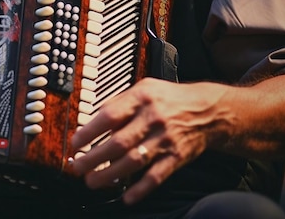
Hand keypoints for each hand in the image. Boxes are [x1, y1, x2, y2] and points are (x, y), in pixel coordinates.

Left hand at [70, 77, 232, 204]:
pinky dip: (141, 188)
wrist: (209, 111)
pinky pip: (157, 176)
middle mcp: (153, 119)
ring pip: (134, 161)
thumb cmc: (169, 99)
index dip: (89, 131)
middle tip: (78, 167)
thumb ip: (119, 102)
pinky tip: (127, 197)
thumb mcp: (144, 88)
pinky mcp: (177, 157)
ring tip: (92, 182)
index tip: (75, 143)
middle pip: (118, 142)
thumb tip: (93, 121)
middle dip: (94, 158)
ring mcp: (165, 139)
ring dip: (111, 175)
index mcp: (141, 98)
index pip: (109, 116)